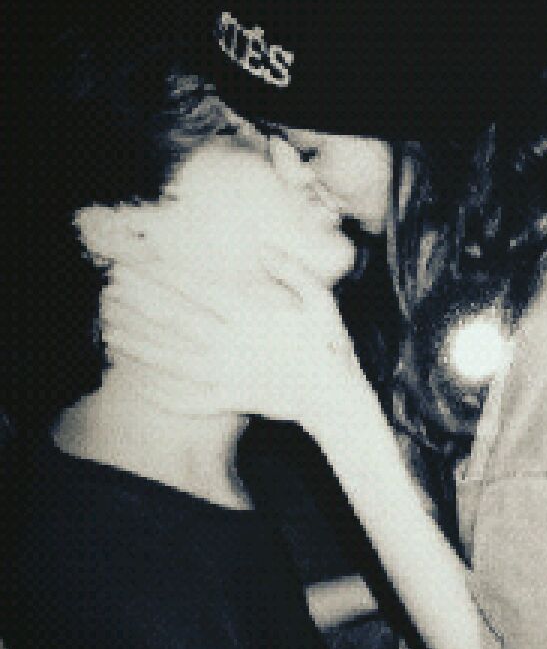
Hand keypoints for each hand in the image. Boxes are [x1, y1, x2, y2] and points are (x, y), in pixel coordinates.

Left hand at [99, 246, 363, 421]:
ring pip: (173, 358)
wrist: (336, 398)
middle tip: (108, 291)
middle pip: (176, 320)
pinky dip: (165, 394)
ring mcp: (229, 373)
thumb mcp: (322, 300)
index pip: (198, 290)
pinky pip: (191, 399)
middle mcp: (233, 343)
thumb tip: (263, 249)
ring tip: (108, 332)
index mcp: (252, 315)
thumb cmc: (329, 346)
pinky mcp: (231, 399)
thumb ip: (292, 271)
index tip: (138, 264)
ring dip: (139, 345)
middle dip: (140, 304)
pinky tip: (139, 386)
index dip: (164, 276)